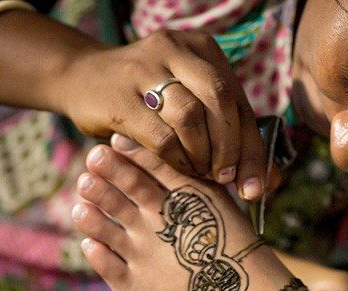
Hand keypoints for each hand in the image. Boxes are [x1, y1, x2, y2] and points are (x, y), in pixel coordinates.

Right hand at [63, 29, 276, 198]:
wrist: (81, 78)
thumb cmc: (149, 101)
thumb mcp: (190, 102)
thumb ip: (226, 134)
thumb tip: (266, 184)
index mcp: (202, 48)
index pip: (238, 100)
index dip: (250, 147)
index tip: (254, 186)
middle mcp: (176, 49)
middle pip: (220, 100)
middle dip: (230, 148)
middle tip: (225, 177)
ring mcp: (144, 68)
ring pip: (191, 115)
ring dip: (203, 153)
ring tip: (201, 171)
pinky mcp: (120, 97)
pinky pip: (161, 135)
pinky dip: (177, 159)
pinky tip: (179, 167)